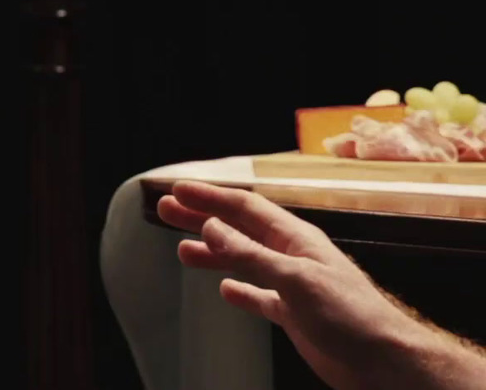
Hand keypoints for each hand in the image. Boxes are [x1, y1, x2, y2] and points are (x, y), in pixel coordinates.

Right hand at [157, 181, 474, 389]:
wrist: (383, 360)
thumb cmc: (349, 315)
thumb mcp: (295, 278)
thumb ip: (250, 253)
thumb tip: (210, 227)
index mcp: (295, 238)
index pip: (245, 207)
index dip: (210, 196)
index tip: (177, 189)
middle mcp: (291, 256)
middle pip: (239, 229)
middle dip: (203, 218)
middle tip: (166, 210)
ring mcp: (292, 285)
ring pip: (243, 260)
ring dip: (213, 252)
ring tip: (181, 249)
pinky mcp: (294, 313)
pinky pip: (259, 295)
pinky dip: (240, 290)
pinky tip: (224, 290)